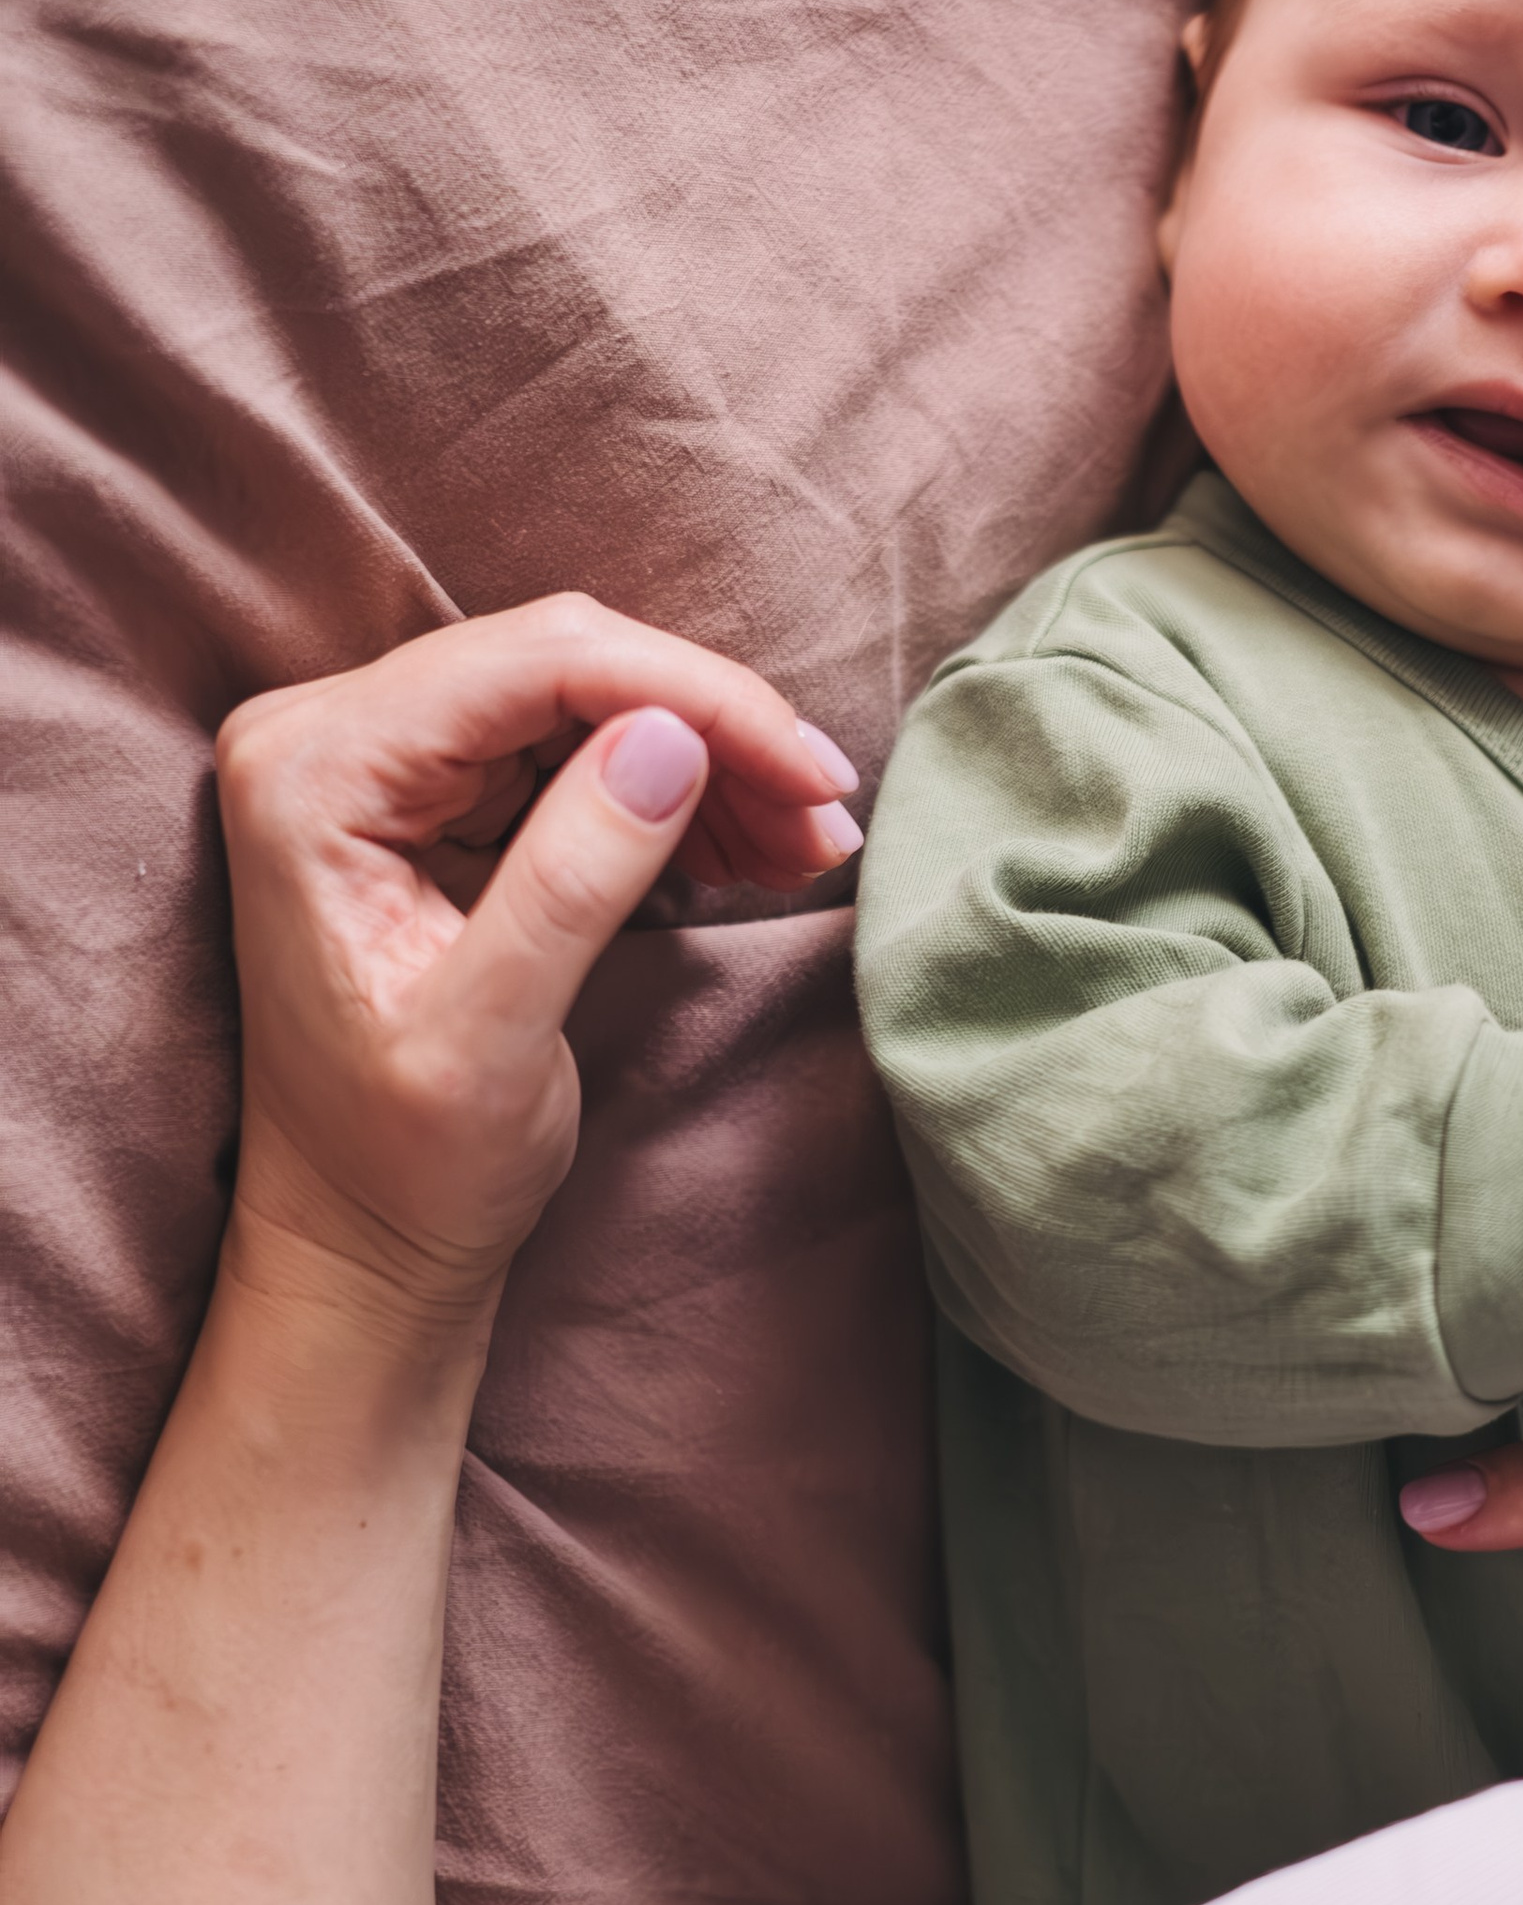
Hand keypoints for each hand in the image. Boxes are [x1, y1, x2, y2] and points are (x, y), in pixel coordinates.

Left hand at [216, 596, 858, 1316]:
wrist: (361, 1242)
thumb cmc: (402, 1165)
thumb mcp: (489, 1038)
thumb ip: (570, 881)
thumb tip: (669, 739)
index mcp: (313, 775)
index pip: (533, 667)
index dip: (693, 697)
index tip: (811, 776)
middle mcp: (330, 736)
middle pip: (566, 662)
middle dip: (714, 727)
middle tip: (827, 812)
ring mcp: (380, 758)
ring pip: (587, 696)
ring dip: (710, 759)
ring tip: (806, 842)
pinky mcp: (433, 793)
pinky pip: (577, 745)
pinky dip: (677, 788)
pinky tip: (751, 849)